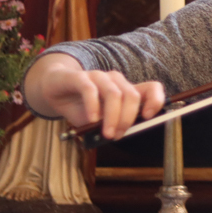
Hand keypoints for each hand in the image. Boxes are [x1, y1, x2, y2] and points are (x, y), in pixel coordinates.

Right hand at [26, 54, 165, 139]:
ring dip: (112, 117)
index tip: (149, 116)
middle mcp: (116, 80)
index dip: (156, 100)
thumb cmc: (81, 107)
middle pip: (132, 95)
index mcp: (126, 89)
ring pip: (114, 94)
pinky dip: (93, 106)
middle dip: (128, 118)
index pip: (152, 88)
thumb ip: (111, 124)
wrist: (55, 89)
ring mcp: (98, 76)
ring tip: (106, 133)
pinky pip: (90, 89)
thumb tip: (121, 134)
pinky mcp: (80, 77)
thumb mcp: (100, 120)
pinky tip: (91, 119)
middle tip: (117, 135)